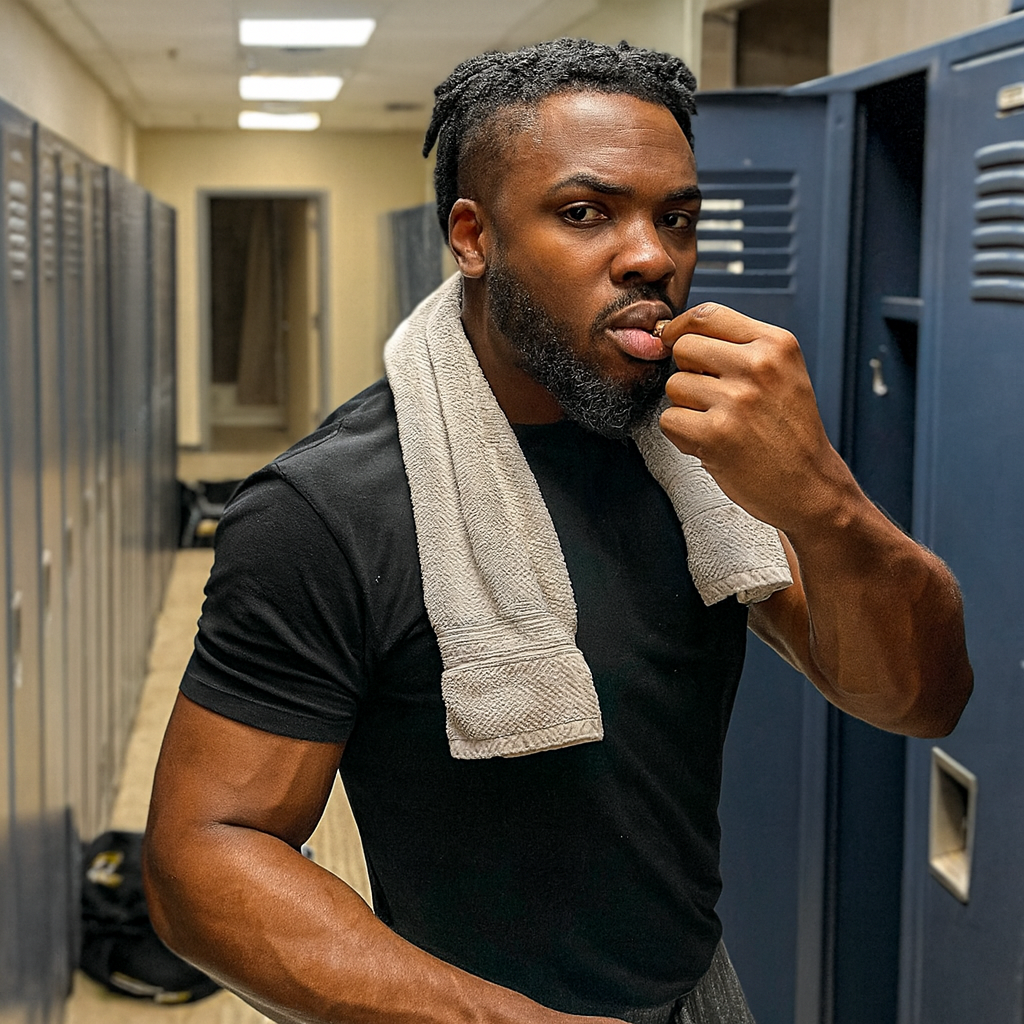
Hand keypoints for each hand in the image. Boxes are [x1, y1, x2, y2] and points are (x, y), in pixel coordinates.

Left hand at [658, 302, 847, 533]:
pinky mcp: (716, 434)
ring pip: (674, 387)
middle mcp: (757, 366)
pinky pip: (669, 421)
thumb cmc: (790, 433)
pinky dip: (682, 437)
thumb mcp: (782, 374)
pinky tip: (712, 445)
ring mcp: (736, 400)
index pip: (707, 314)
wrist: (811, 486)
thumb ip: (739, 349)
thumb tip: (674, 334)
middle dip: (688, 373)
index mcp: (776, 344)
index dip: (680, 328)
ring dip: (687, 409)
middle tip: (713, 400)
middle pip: (684, 348)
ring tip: (721, 425)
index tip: (673, 341)